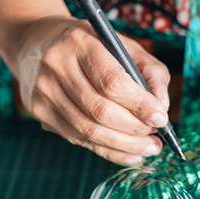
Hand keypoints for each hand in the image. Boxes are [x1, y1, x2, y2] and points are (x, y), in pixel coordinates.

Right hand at [17, 17, 170, 165]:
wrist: (37, 45)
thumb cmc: (91, 47)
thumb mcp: (123, 45)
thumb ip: (150, 71)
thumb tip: (162, 105)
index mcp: (80, 43)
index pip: (112, 82)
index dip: (140, 105)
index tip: (161, 118)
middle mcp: (57, 67)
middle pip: (100, 111)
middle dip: (134, 129)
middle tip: (156, 137)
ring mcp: (45, 93)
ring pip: (89, 131)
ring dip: (125, 145)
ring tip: (150, 148)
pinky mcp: (41, 113)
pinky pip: (80, 140)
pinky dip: (110, 151)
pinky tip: (131, 154)